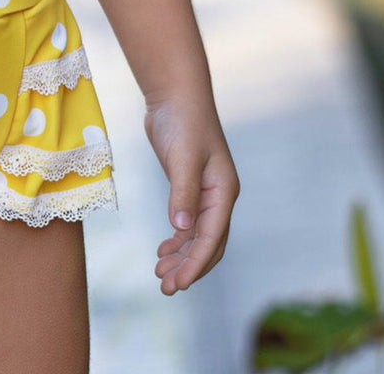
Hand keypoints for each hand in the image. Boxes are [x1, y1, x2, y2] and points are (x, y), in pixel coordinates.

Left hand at [144, 91, 239, 294]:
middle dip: (189, 267)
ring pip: (196, 236)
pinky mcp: (188, 186)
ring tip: (160, 275)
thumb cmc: (183, 121)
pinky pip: (187, 222)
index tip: (178, 284)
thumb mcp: (183, 156)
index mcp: (224, 192)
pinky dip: (177, 239)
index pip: (212, 238)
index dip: (195, 263)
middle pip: (208, 243)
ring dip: (181, 256)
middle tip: (166, 288)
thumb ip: (182, 192)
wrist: (175, 94)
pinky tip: (163, 251)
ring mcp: (204, 192)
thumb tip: (182, 228)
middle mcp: (218, 196)